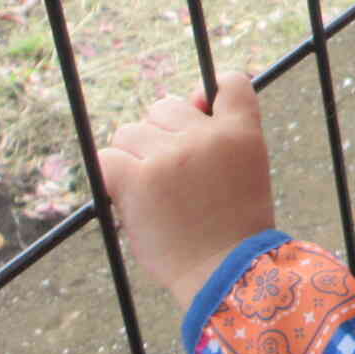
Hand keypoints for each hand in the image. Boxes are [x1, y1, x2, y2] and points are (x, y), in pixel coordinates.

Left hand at [98, 72, 276, 306]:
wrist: (223, 271)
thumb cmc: (233, 226)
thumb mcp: (247, 171)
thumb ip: (222, 136)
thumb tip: (192, 101)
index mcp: (242, 132)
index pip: (230, 82)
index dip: (211, 92)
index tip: (203, 113)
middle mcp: (207, 135)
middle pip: (164, 107)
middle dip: (161, 135)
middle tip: (172, 174)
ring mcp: (171, 155)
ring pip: (130, 132)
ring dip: (133, 157)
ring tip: (151, 190)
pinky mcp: (137, 178)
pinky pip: (107, 159)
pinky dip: (109, 176)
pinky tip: (124, 194)